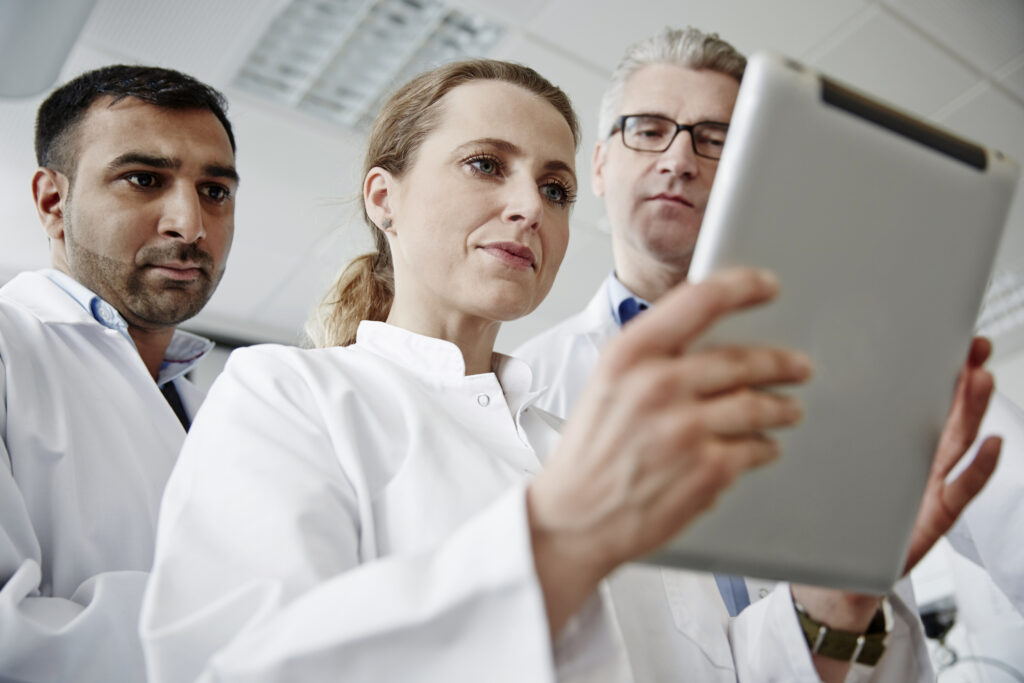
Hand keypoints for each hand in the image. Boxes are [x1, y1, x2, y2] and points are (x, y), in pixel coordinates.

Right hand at [527, 267, 812, 633]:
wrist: (573, 519)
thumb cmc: (588, 454)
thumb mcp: (606, 386)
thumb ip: (654, 358)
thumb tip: (711, 342)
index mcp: (629, 356)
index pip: (700, 301)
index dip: (743, 288)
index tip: (767, 286)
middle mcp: (658, 385)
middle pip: (742, 360)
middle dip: (780, 363)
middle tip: (797, 366)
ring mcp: (686, 429)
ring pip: (758, 406)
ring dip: (781, 407)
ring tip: (789, 409)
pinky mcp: (708, 471)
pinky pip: (756, 449)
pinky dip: (765, 447)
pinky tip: (764, 447)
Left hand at [791, 338, 999, 681]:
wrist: (831, 573)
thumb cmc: (828, 515)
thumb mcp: (821, 463)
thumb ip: (820, 428)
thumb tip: (788, 377)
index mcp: (884, 442)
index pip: (910, 395)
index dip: (929, 365)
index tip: (940, 333)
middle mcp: (911, 459)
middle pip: (942, 410)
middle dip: (960, 376)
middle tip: (971, 345)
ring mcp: (926, 486)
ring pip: (955, 441)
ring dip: (972, 410)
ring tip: (981, 379)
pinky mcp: (932, 516)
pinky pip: (960, 489)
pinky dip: (980, 468)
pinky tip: (992, 446)